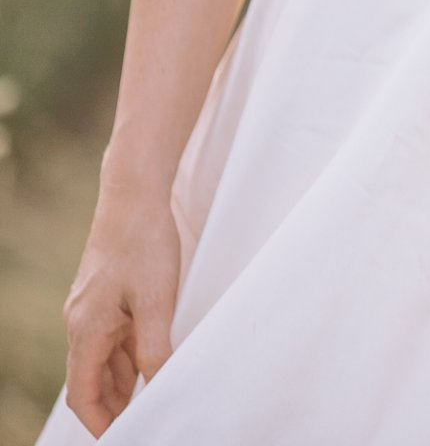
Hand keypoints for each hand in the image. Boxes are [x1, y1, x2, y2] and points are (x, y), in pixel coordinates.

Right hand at [63, 181, 179, 436]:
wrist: (135, 196)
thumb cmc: (146, 244)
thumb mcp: (158, 300)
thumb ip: (155, 347)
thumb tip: (160, 386)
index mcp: (86, 330)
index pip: (82, 394)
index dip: (101, 421)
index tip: (125, 435)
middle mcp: (81, 324)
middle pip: (91, 381)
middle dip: (113, 407)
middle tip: (145, 422)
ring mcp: (92, 310)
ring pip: (103, 360)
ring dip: (122, 384)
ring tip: (151, 402)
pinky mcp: (106, 297)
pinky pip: (113, 339)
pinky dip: (128, 358)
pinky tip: (150, 364)